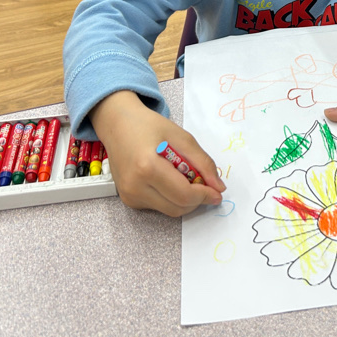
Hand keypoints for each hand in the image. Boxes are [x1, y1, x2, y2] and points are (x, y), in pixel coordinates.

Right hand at [90, 90, 224, 216]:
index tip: (217, 192)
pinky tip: (168, 179)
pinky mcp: (128, 200)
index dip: (204, 196)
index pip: (183, 194)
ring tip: (185, 178)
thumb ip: (203, 162)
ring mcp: (129, 195)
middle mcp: (135, 186)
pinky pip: (158, 206)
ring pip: (169, 210)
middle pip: (177, 208)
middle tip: (205, 185)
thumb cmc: (149, 126)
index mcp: (147, 167)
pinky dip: (170, 198)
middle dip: (196, 200)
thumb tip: (219, 187)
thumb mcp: (181, 137)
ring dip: (184, 200)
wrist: (117, 125)